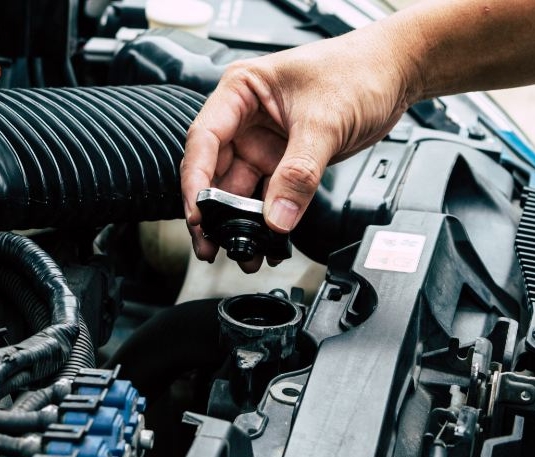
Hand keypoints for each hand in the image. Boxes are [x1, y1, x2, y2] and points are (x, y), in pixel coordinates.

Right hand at [181, 25, 415, 271]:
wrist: (396, 72)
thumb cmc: (358, 69)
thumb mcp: (325, 121)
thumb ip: (299, 173)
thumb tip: (277, 216)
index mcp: (241, 90)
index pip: (204, 139)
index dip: (197, 180)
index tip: (199, 213)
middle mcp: (245, 117)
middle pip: (215, 171)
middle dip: (212, 211)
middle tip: (211, 244)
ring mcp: (262, 141)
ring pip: (238, 189)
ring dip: (239, 222)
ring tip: (242, 251)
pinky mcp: (283, 160)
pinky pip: (267, 195)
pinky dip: (266, 220)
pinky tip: (268, 240)